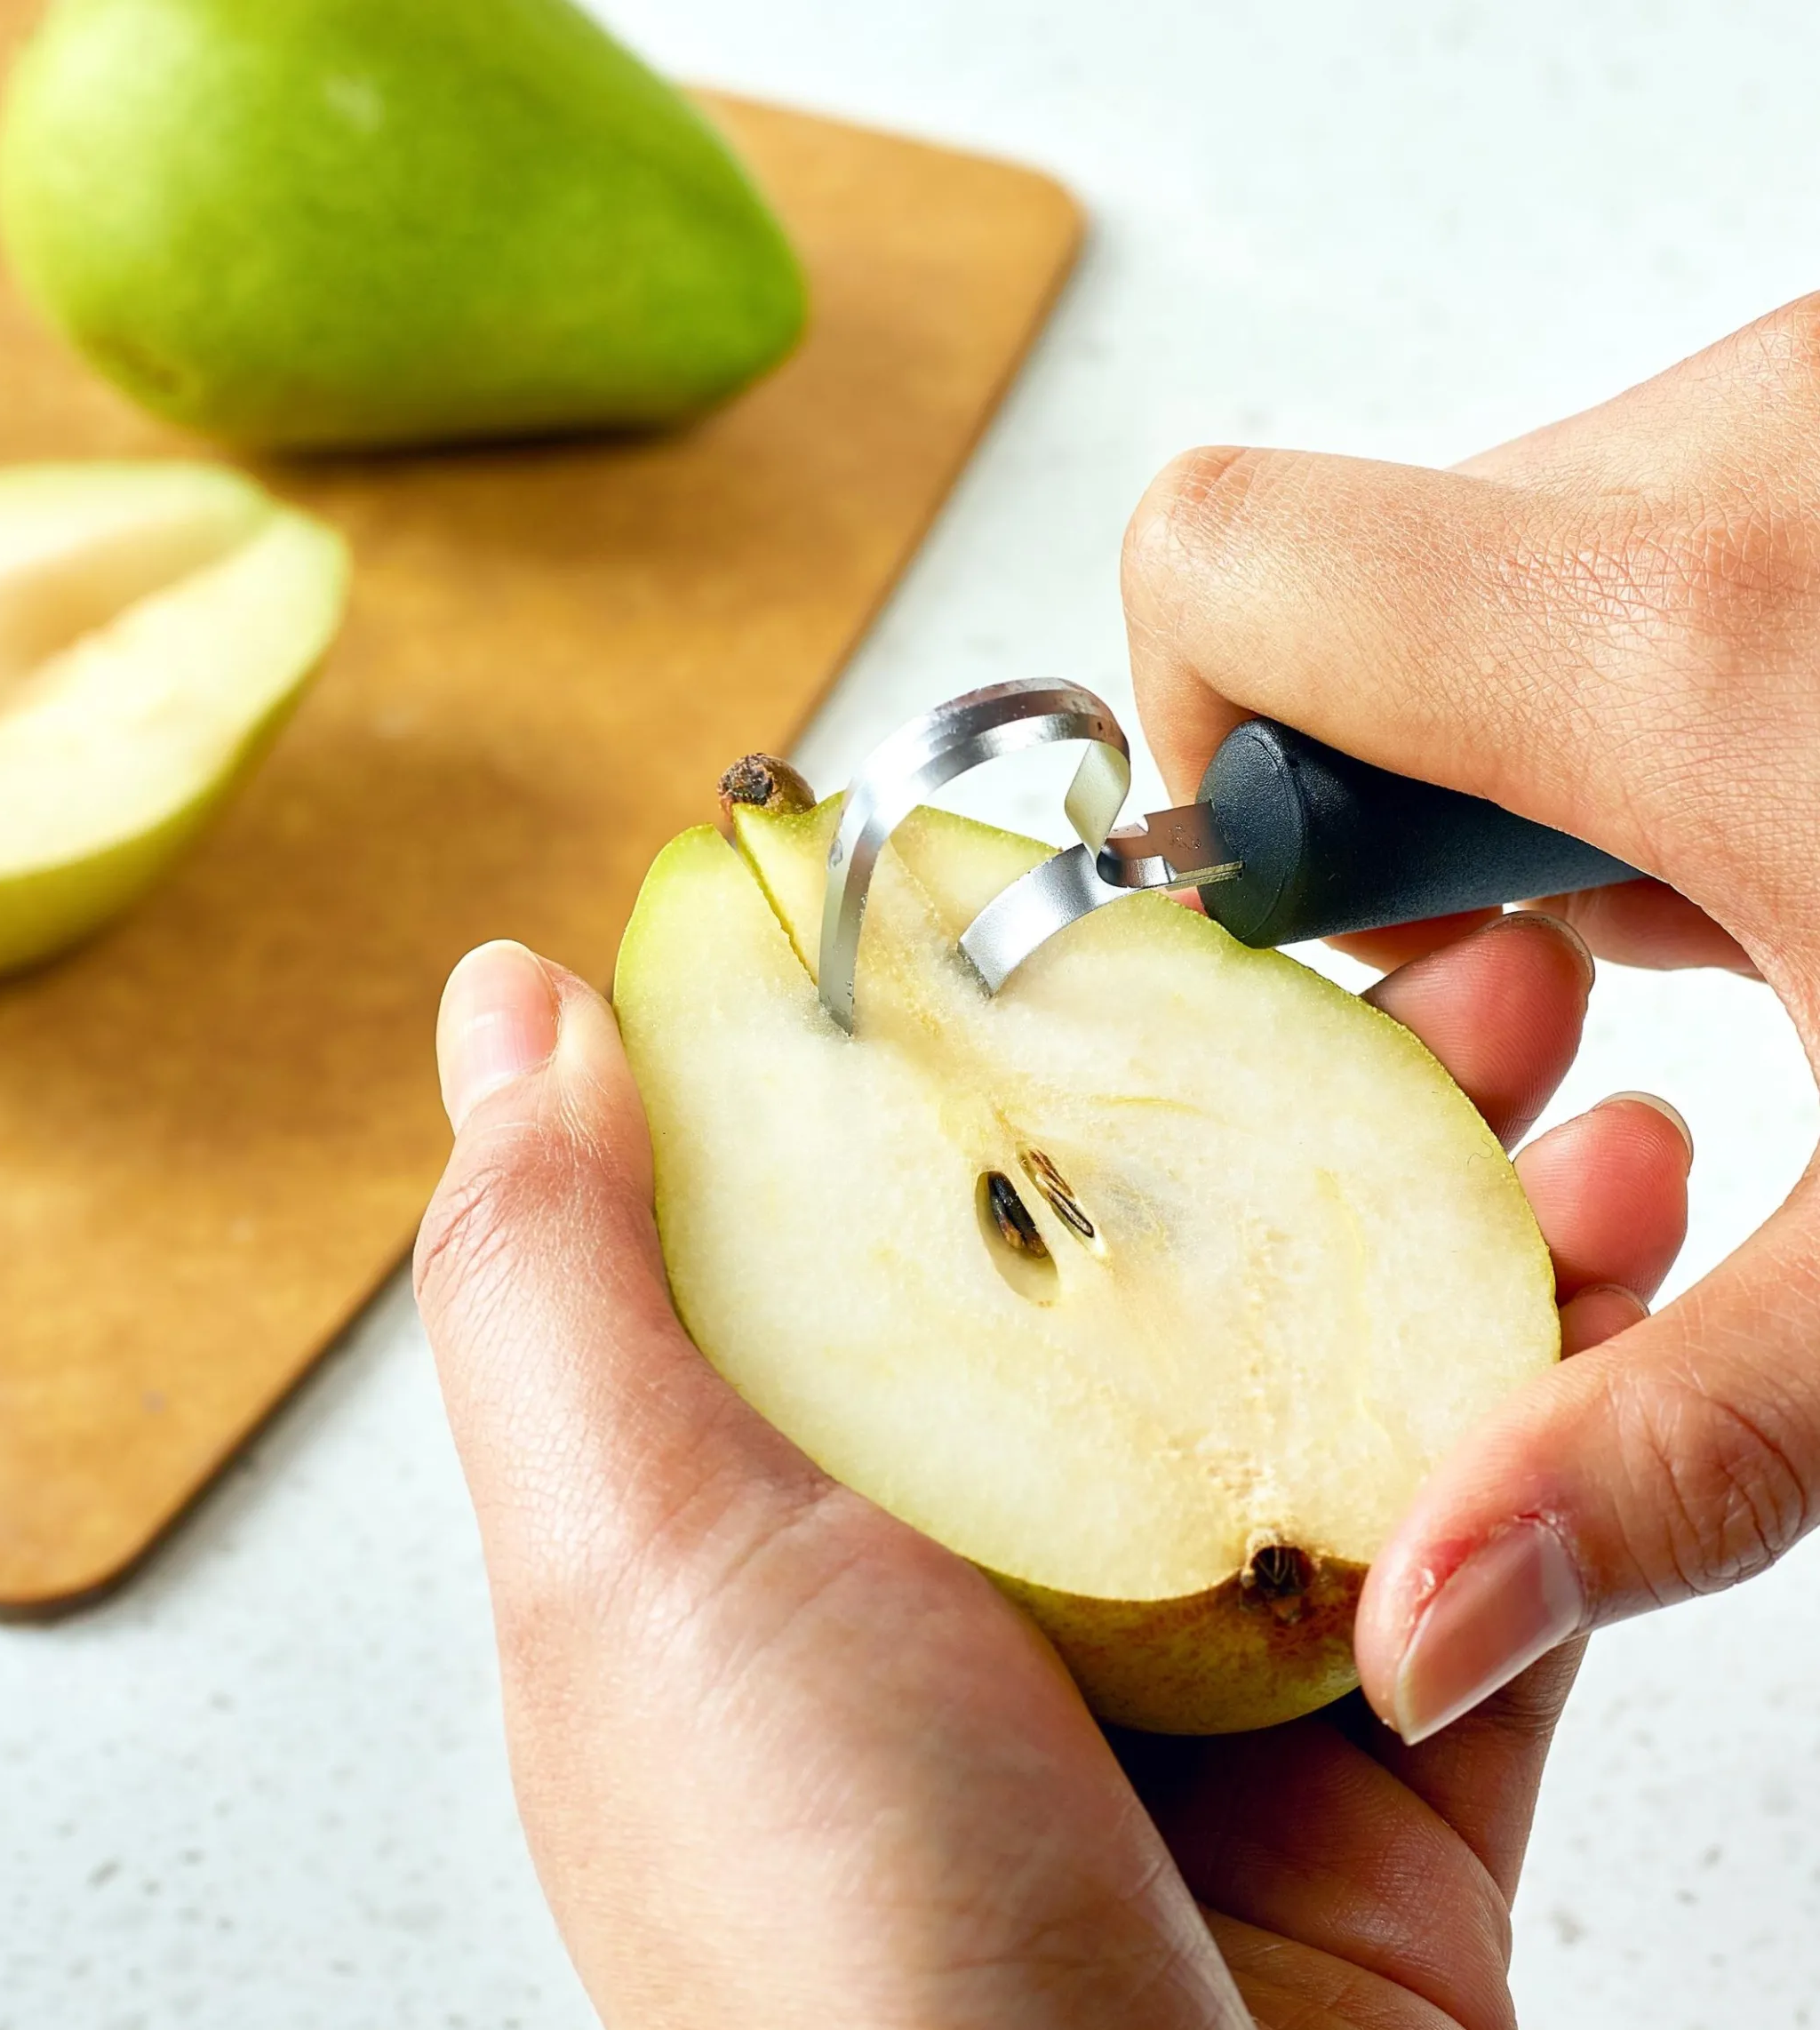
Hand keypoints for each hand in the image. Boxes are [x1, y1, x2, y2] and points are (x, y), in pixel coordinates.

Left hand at [413, 919, 1686, 2028]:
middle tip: (1423, 943)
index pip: (925, 1183)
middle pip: (1163, 1247)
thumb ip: (558, 1270)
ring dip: (1466, 1181)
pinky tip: (1615, 1229)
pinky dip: (1573, 1373)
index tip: (1148, 889)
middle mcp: (1003, 1556)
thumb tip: (510, 1006)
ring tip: (1559, 1043)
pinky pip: (1502, 1514)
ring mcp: (1206, 1648)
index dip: (1038, 1018)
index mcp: (814, 1491)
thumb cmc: (828, 1934)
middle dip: (1299, 1075)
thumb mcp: (641, 1554)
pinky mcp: (1391, 1740)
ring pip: (1351, 1346)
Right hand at [1122, 291, 1819, 1747]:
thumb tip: (1418, 1619)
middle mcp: (1763, 442)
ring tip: (1745, 890)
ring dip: (1545, 752)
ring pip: (1502, 560)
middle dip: (1407, 805)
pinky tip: (1803, 810)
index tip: (1322, 919)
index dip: (1204, 750)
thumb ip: (1671, 1438)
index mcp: (1706, 637)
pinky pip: (1647, 522)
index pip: (1229, 566)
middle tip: (1597, 960)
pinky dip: (1656, 682)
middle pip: (1357, 589)